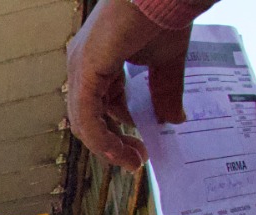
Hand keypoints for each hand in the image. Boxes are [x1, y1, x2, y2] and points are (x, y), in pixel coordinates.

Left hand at [65, 0, 190, 170]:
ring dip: (109, 146)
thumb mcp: (165, 62)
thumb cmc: (164, 13)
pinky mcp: (85, 70)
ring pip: (85, 121)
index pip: (99, 106)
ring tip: (133, 160)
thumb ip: (165, 92)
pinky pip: (86, 116)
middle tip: (137, 160)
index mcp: (97, 61)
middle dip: (113, 143)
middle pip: (89, 117)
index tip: (141, 148)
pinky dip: (101, 138)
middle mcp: (82, 65)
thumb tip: (175, 120)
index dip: (118, 130)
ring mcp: (80, 67)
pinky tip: (119, 152)